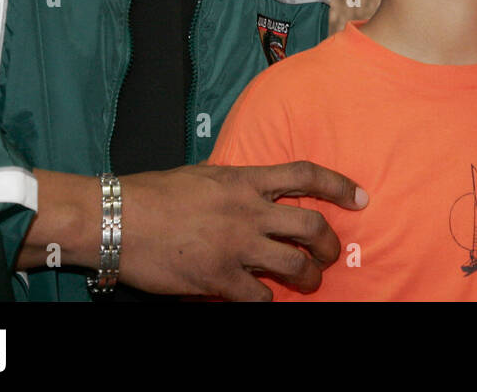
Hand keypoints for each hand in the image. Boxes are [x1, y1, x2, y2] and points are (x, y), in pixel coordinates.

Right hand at [115, 162, 366, 299]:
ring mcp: (235, 246)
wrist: (115, 219)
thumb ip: (235, 184)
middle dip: (329, 243)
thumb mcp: (203, 175)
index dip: (339, 185)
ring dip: (308, 277)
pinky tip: (263, 299)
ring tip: (308, 282)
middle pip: (311, 226)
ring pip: (295, 265)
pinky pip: (260, 297)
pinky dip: (268, 301)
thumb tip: (256, 191)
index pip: (306, 175)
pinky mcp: (218, 278)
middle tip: (330, 253)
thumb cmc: (152, 194)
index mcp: (244, 180)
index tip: (360, 197)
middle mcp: (248, 211)